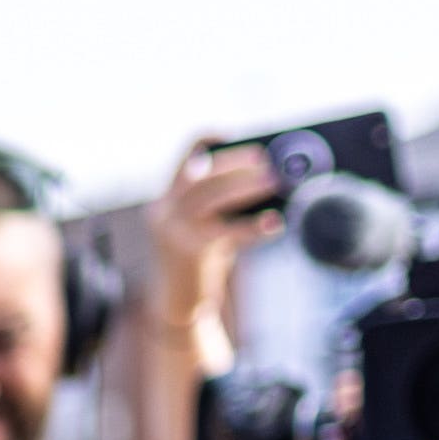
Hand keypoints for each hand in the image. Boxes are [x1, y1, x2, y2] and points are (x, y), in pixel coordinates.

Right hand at [147, 137, 281, 335]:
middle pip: (202, 176)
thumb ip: (220, 207)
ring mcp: (173, 232)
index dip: (205, 142)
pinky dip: (254, 226)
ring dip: (244, 185)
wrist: (177, 307)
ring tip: (273, 181)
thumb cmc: (197, 265)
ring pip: (211, 196)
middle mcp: (164, 212)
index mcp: (165, 202)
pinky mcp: (190, 252)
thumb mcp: (202, 229)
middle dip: (236, 165)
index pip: (183, 161)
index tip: (230, 133)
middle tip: (266, 162)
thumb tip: (262, 181)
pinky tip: (275, 224)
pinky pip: (228, 232)